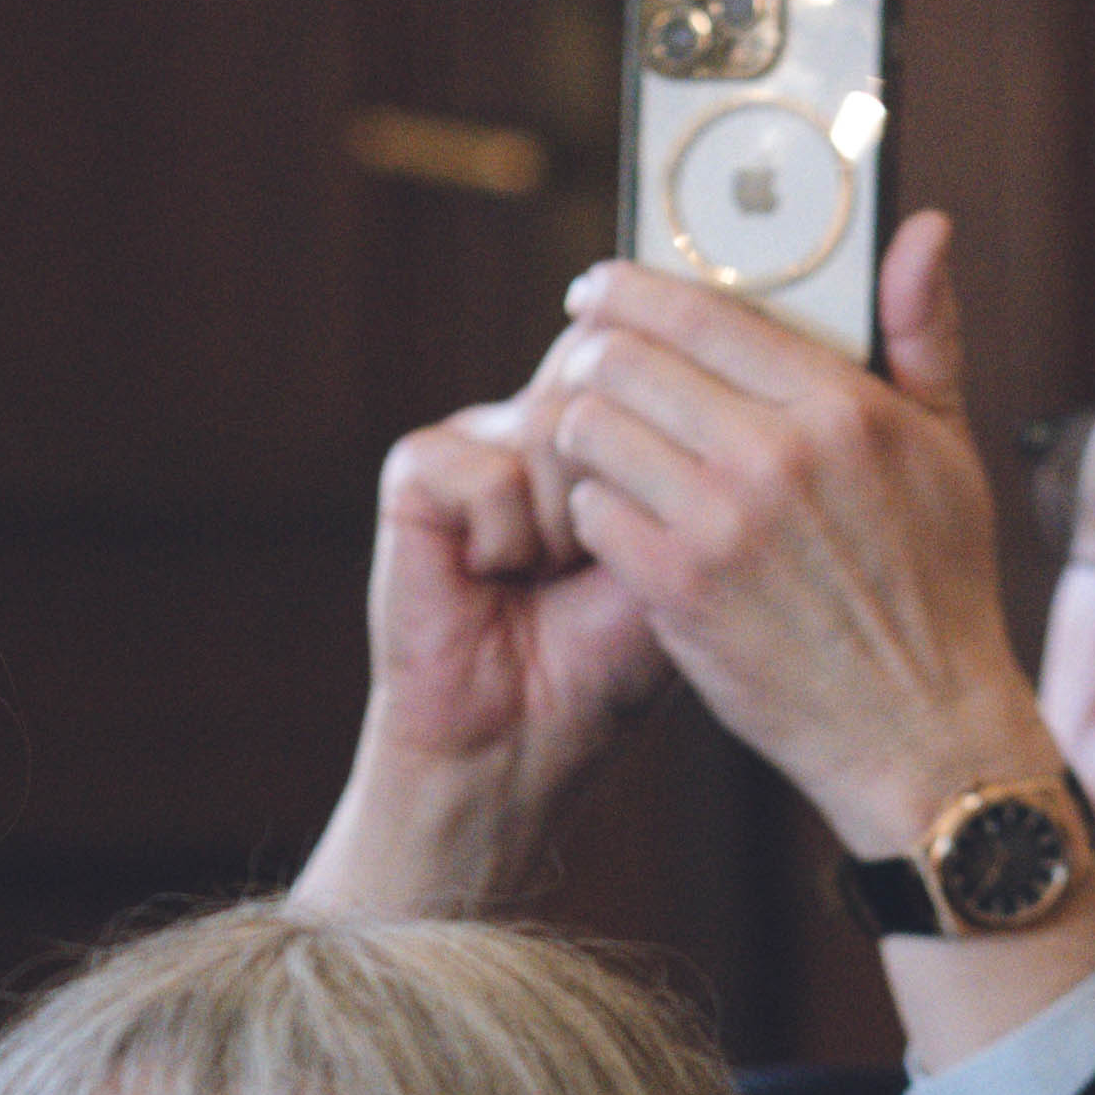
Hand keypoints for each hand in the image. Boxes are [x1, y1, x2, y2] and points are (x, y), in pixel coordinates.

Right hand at [298, 400, 674, 918]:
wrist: (523, 735)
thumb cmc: (603, 657)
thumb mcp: (673, 544)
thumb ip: (676, 450)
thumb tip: (673, 368)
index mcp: (600, 429)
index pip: (643, 359)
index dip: (660, 438)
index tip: (652, 526)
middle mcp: (535, 418)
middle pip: (602, 386)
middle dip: (619, 493)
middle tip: (585, 568)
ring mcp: (475, 437)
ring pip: (553, 429)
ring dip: (565, 529)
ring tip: (541, 578)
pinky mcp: (418, 468)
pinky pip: (490, 474)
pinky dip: (504, 541)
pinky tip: (489, 576)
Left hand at [518, 216, 1068, 870]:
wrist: (924, 733)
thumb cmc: (939, 587)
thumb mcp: (948, 449)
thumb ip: (922, 332)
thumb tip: (920, 227)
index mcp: (844, 405)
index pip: (700, 309)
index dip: (631, 290)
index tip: (599, 291)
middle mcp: (778, 453)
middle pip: (625, 358)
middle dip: (589, 354)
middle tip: (579, 366)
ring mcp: (723, 524)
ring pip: (591, 429)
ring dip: (578, 433)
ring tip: (586, 445)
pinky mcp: (680, 592)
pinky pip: (589, 513)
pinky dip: (586, 511)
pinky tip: (606, 519)